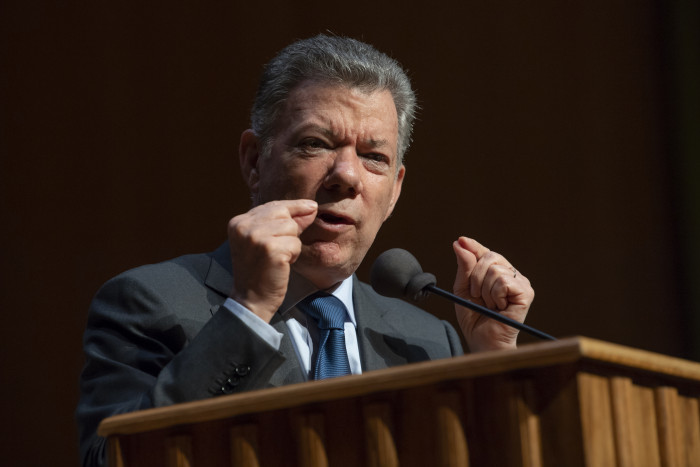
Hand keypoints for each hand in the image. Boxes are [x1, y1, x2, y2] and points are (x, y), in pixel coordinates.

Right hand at [227, 199, 317, 321]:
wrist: (251, 299)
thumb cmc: (260, 270)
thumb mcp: (266, 241)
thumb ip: (285, 222)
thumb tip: (312, 206)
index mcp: (238, 222)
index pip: (272, 205)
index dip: (294, 207)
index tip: (311, 207)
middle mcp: (244, 226)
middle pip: (283, 213)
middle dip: (291, 229)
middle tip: (282, 248)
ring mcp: (256, 237)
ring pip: (291, 227)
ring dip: (292, 244)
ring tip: (279, 258)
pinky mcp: (270, 249)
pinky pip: (295, 243)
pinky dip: (294, 255)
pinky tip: (282, 264)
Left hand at [452, 236, 533, 350]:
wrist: (482, 340)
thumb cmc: (474, 317)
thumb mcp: (463, 289)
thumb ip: (464, 267)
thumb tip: (460, 243)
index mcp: (498, 273)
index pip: (486, 252)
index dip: (473, 246)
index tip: (460, 240)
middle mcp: (512, 275)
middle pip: (490, 257)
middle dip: (475, 277)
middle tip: (476, 296)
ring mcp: (521, 283)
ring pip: (495, 270)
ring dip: (484, 291)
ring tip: (489, 305)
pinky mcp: (526, 293)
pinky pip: (503, 282)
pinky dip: (494, 295)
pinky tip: (498, 307)